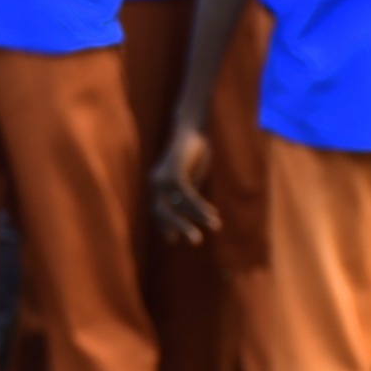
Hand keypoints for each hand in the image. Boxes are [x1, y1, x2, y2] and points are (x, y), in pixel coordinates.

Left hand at [149, 126, 218, 244]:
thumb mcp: (190, 177)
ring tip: (214, 226)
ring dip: (196, 217)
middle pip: (162, 212)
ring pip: (176, 205)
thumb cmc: (192, 153)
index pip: (158, 211)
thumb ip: (187, 194)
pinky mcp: (173, 171)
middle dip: (178, 227)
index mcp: (158, 185)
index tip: (173, 239)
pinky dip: (199, 206)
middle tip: (195, 241)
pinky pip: (186, 195)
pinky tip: (212, 213)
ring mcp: (162, 177)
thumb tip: (190, 214)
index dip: (165, 225)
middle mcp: (156, 183)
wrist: (192, 129)